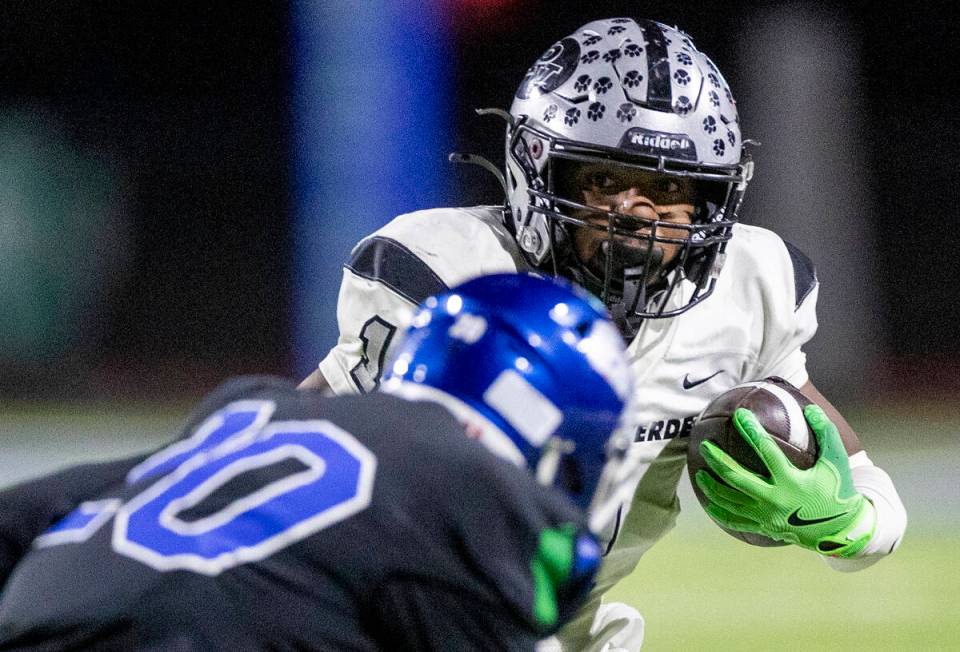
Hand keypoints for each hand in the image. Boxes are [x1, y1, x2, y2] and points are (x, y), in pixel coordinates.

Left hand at [694, 405, 874, 556]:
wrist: (840, 530)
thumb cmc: (837, 490)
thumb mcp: (836, 461)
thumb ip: (825, 433)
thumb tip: (810, 408)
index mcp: (791, 480)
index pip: (766, 450)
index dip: (751, 430)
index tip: (739, 415)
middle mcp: (775, 499)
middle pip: (736, 477)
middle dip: (717, 460)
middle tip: (704, 445)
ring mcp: (766, 516)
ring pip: (729, 501)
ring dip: (711, 486)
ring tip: (699, 472)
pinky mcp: (763, 528)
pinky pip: (734, 521)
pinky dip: (718, 511)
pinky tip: (708, 502)